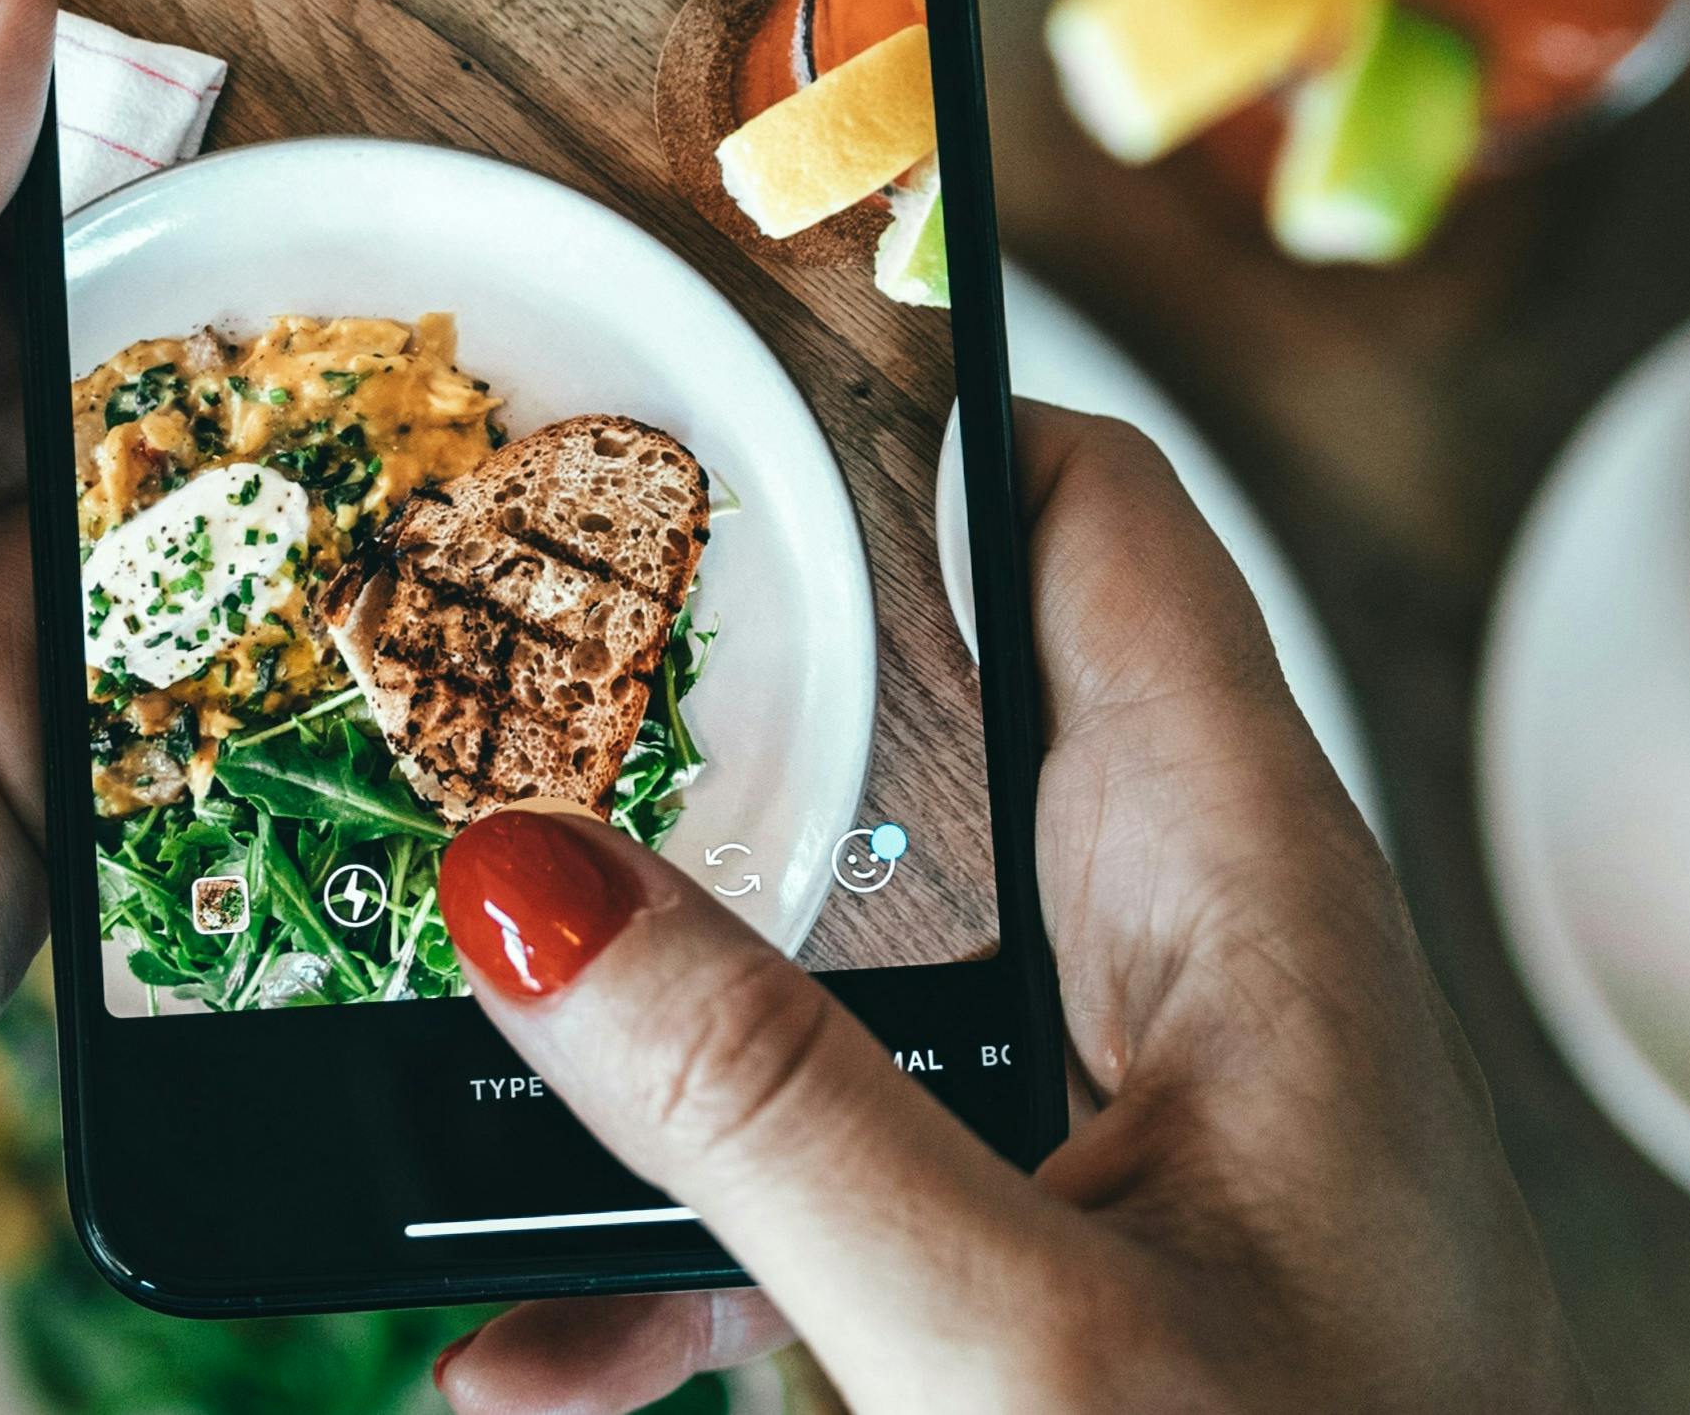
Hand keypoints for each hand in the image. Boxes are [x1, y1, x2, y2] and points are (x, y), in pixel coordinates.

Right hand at [431, 405, 1591, 1414]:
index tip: (684, 372)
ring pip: (841, 976)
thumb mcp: (1018, 1343)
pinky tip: (534, 1357)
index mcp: (1244, 895)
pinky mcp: (1050, 1254)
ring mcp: (1112, 1117)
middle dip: (705, 719)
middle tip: (477, 681)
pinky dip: (686, 1246)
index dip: (913, 410)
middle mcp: (1180, 966)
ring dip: (653, 1031)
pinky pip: (838, 1180)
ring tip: (445, 1042)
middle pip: (921, 731)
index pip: (1094, 529)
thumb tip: (520, 882)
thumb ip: (768, 1115)